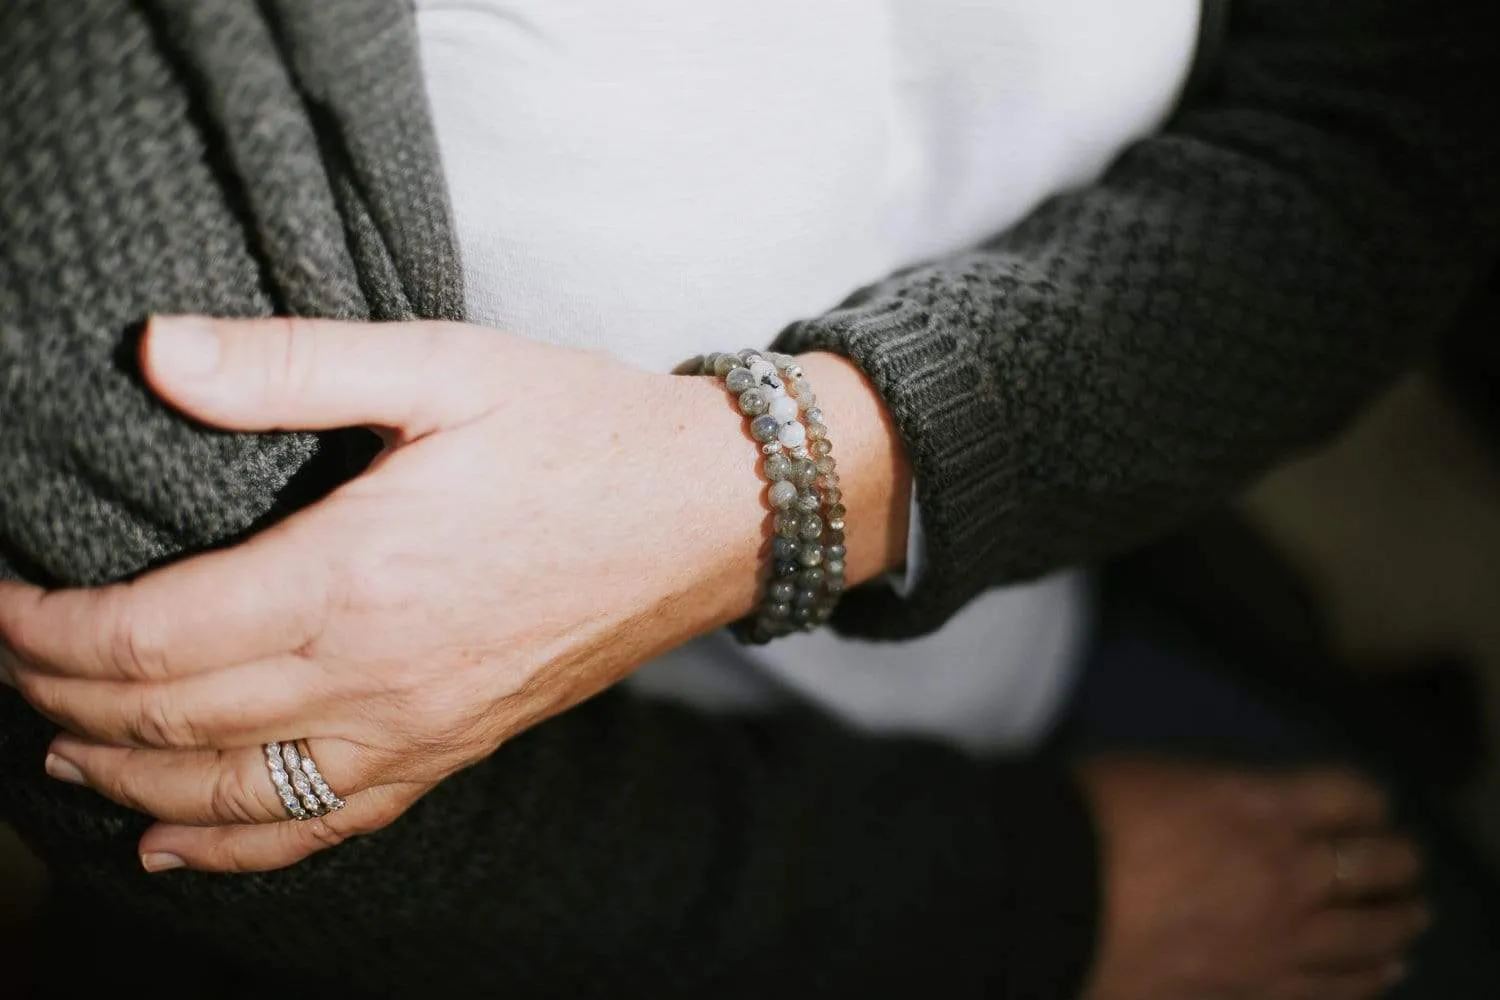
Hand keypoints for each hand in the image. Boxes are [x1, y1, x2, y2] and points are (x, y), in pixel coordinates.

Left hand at [0, 316, 908, 872]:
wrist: (712, 513)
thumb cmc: (582, 431)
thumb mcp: (444, 368)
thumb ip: (292, 365)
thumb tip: (156, 351)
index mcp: (355, 575)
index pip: (149, 638)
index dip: (47, 634)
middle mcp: (374, 677)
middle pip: (171, 723)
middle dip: (63, 703)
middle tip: (10, 669)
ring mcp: (418, 730)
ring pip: (232, 795)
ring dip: (126, 781)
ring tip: (60, 755)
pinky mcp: (456, 749)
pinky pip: (327, 826)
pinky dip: (237, 850)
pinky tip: (180, 846)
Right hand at [1078, 759, 1427, 999]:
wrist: (1048, 901)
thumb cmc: (1086, 824)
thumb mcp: (1159, 776)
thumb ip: (1217, 793)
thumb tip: (1238, 808)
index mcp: (1259, 805)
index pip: (1350, 796)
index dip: (1366, 800)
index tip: (1369, 807)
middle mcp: (1286, 870)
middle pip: (1375, 863)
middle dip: (1396, 860)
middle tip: (1404, 862)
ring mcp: (1277, 938)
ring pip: (1370, 932)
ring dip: (1398, 921)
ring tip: (1410, 919)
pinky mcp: (1256, 990)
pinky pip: (1335, 990)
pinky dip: (1367, 980)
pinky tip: (1381, 974)